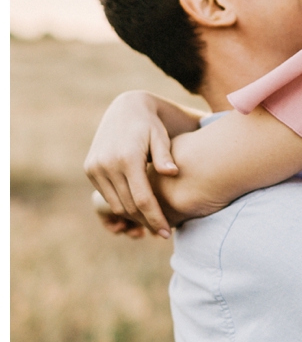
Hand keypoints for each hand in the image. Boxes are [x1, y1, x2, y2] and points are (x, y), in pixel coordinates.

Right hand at [84, 92, 180, 237]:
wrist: (126, 108)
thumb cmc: (151, 125)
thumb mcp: (160, 136)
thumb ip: (165, 155)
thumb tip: (171, 173)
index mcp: (127, 158)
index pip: (142, 199)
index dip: (155, 218)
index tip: (167, 233)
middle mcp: (107, 164)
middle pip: (128, 205)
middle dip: (145, 220)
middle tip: (162, 230)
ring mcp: (95, 167)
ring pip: (115, 204)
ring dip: (132, 215)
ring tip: (151, 221)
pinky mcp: (89, 168)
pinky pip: (106, 195)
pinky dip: (120, 203)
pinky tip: (137, 208)